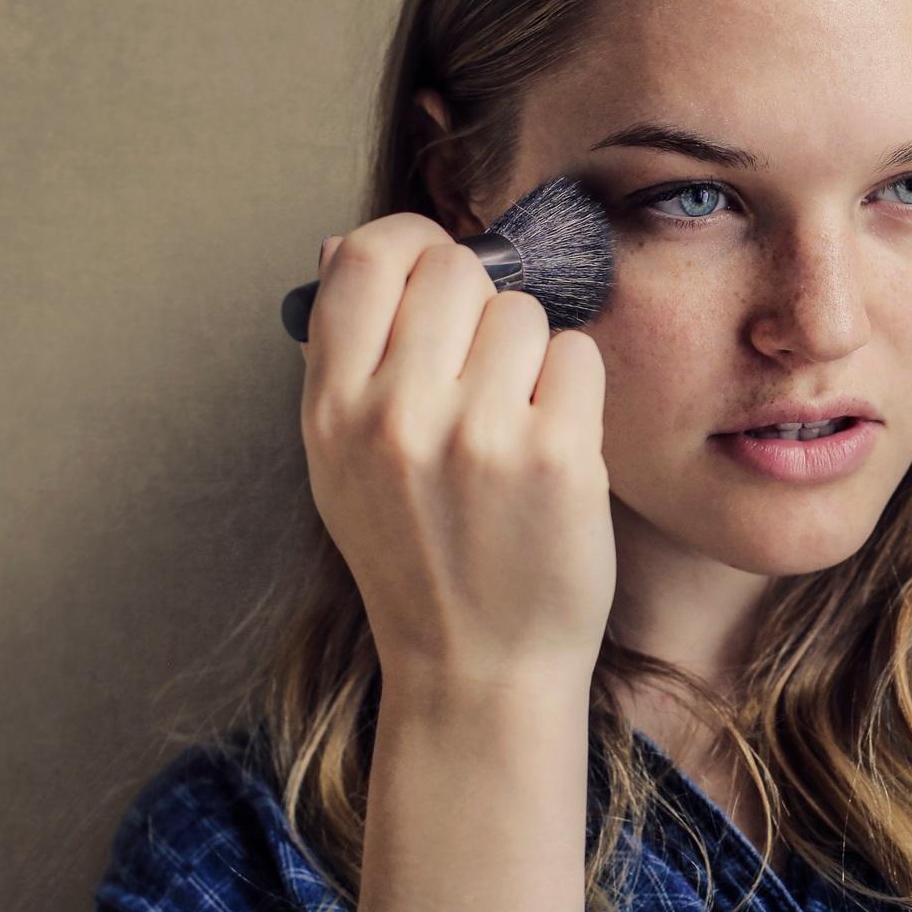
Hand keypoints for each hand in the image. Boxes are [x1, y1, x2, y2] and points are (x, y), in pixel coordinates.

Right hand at [298, 216, 615, 702]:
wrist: (479, 669)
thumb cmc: (420, 559)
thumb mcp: (343, 464)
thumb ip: (347, 359)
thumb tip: (346, 246)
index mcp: (332, 411)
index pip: (364, 257)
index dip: (412, 243)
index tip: (436, 265)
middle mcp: (397, 417)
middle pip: (457, 269)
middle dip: (482, 301)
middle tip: (486, 365)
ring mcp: (479, 436)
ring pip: (525, 311)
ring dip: (532, 353)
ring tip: (517, 421)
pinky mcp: (556, 456)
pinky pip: (578, 356)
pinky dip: (575, 390)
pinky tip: (555, 442)